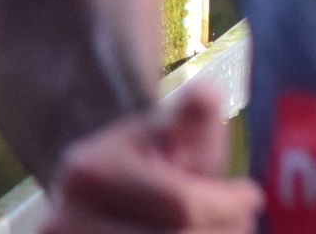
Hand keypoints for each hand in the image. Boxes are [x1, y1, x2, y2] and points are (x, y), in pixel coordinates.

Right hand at [44, 84, 258, 233]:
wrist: (97, 192)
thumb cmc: (146, 158)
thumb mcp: (168, 130)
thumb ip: (192, 117)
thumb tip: (206, 94)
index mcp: (88, 174)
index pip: (181, 205)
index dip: (229, 204)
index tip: (253, 196)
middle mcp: (62, 223)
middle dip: (225, 232)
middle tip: (245, 223)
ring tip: (229, 232)